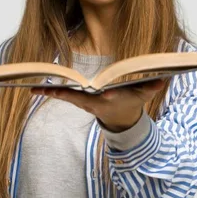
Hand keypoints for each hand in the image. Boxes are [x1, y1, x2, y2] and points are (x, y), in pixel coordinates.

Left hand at [30, 78, 166, 131]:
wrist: (120, 118)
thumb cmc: (130, 102)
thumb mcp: (142, 96)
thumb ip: (151, 87)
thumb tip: (164, 79)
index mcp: (107, 100)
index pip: (101, 96)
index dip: (99, 94)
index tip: (96, 91)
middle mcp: (93, 101)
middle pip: (76, 96)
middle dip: (64, 93)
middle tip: (48, 89)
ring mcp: (83, 102)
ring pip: (65, 96)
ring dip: (50, 92)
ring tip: (32, 87)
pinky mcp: (77, 100)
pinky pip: (61, 95)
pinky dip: (48, 92)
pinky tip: (32, 89)